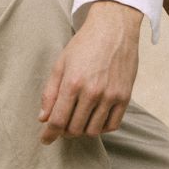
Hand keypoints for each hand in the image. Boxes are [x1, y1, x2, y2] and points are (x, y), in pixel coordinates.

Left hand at [38, 1, 142, 143]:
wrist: (114, 29)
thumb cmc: (84, 44)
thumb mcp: (61, 64)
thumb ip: (50, 92)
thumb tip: (43, 119)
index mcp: (73, 83)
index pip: (58, 120)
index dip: (49, 134)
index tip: (45, 140)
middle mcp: (93, 92)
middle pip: (74, 128)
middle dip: (64, 131)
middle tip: (62, 125)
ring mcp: (111, 96)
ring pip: (93, 130)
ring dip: (82, 130)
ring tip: (78, 120)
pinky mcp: (125, 97)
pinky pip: (113, 125)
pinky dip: (101, 127)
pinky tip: (95, 119)